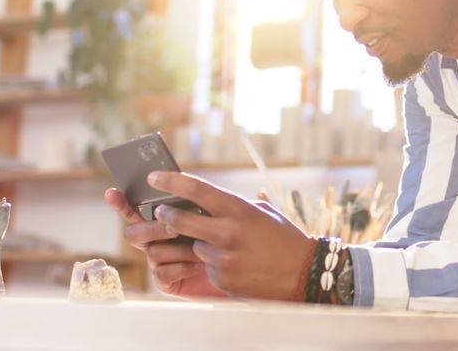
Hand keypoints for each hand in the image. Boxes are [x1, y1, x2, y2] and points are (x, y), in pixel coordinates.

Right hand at [103, 187, 227, 298]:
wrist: (246, 268)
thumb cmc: (234, 236)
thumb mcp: (220, 212)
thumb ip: (202, 198)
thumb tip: (186, 182)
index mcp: (166, 219)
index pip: (137, 208)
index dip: (121, 203)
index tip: (111, 192)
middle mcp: (157, 240)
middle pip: (135, 232)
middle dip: (152, 227)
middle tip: (173, 225)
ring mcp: (160, 261)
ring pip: (153, 251)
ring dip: (177, 248)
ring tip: (200, 247)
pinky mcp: (167, 281)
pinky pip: (162, 272)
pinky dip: (181, 267)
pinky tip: (198, 265)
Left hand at [147, 171, 314, 301]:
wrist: (303, 274)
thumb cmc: (284, 238)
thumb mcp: (262, 212)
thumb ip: (233, 206)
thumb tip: (205, 201)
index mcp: (238, 209)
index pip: (196, 189)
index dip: (170, 181)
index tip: (154, 178)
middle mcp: (227, 232)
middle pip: (179, 220)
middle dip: (165, 215)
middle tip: (160, 212)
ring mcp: (223, 258)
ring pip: (195, 247)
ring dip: (202, 245)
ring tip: (229, 247)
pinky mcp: (222, 279)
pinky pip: (207, 268)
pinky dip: (216, 265)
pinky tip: (237, 264)